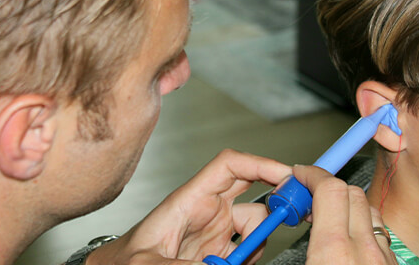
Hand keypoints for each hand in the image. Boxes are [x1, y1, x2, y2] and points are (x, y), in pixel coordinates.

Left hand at [87, 149, 291, 264]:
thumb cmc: (123, 261)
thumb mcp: (147, 263)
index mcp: (190, 199)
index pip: (230, 166)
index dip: (261, 164)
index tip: (287, 177)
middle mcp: (208, 209)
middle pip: (252, 187)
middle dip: (276, 192)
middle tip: (295, 207)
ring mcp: (216, 228)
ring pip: (255, 222)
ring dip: (261, 238)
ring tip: (240, 258)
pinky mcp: (220, 248)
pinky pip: (249, 245)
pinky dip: (253, 254)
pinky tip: (238, 263)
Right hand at [293, 165, 397, 264]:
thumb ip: (296, 242)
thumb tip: (261, 236)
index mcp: (333, 251)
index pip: (329, 189)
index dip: (312, 174)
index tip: (300, 174)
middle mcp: (363, 251)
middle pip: (351, 192)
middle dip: (327, 186)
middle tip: (308, 198)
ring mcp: (383, 258)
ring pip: (370, 211)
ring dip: (348, 206)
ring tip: (328, 220)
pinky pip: (381, 234)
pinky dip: (363, 229)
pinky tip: (348, 243)